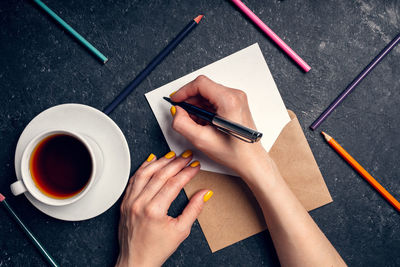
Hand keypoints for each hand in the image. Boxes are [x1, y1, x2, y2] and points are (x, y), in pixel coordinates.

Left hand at [116, 151, 211, 266]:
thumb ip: (194, 209)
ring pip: (145, 173)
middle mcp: (140, 203)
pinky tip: (151, 161)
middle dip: (176, 163)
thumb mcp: (181, 231)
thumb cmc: (157, 249)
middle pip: (160, 175)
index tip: (195, 166)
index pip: (174, 183)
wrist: (136, 261)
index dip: (187, 172)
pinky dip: (143, 168)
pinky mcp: (124, 202)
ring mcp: (130, 201)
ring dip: (160, 162)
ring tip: (172, 156)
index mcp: (154, 210)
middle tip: (187, 157)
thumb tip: (205, 194)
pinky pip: (133, 179)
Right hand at [170, 75, 269, 177]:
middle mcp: (235, 96)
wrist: (250, 160)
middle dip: (190, 100)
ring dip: (197, 105)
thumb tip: (176, 111)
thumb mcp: (202, 140)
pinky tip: (204, 122)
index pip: (200, 84)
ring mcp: (237, 99)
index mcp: (229, 101)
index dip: (184, 91)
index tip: (175, 99)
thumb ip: (183, 124)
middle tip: (183, 114)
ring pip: (208, 93)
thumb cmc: (234, 153)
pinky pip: (215, 99)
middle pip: (204, 87)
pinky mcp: (236, 103)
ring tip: (195, 123)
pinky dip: (205, 108)